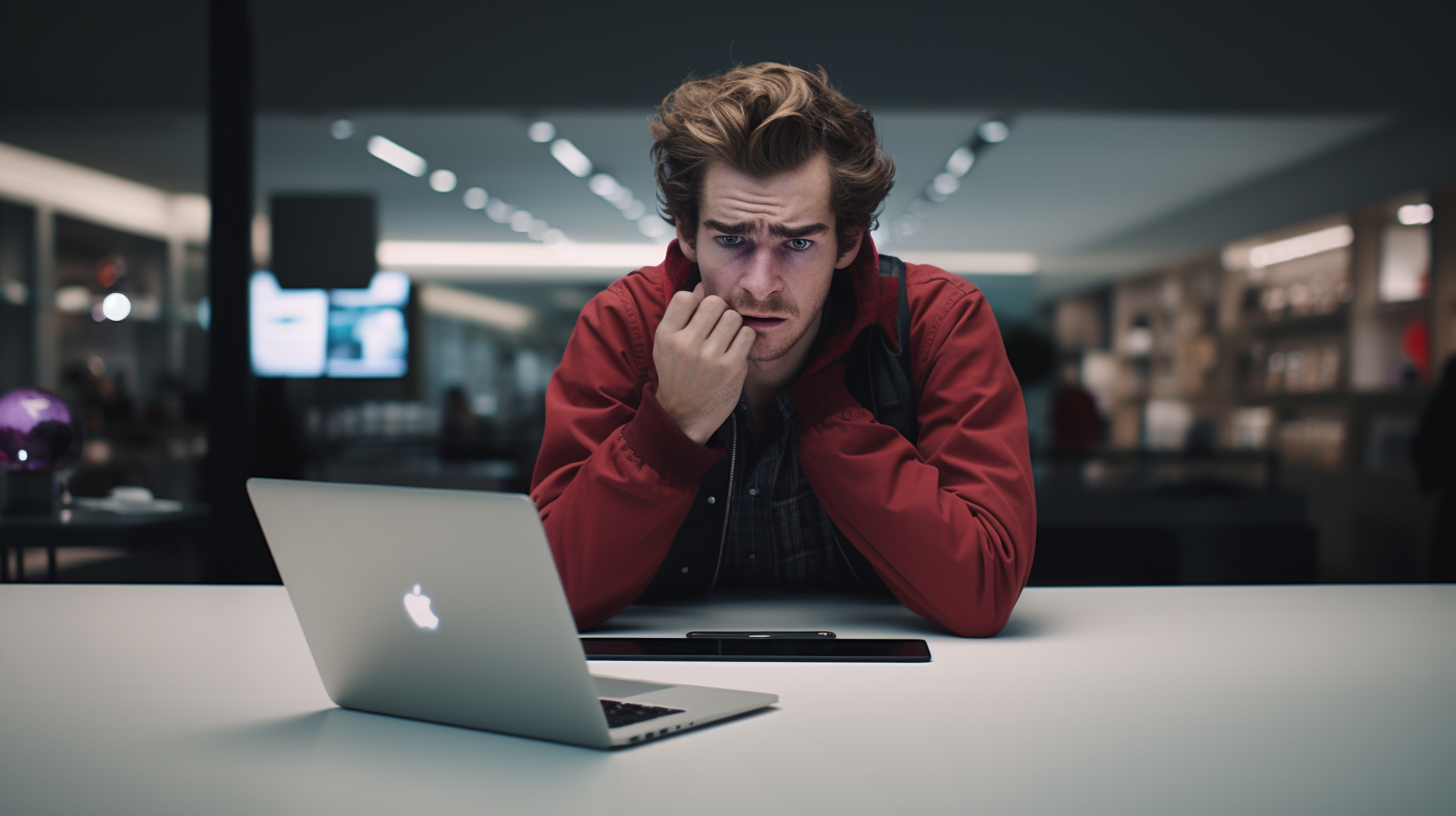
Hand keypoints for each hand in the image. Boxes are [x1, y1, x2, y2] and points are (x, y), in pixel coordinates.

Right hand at [653, 283, 755, 443]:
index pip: (686, 296)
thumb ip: (681, 317)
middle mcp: (686, 344)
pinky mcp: (731, 368)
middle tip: (716, 326)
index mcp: (666, 335)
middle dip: (719, 311)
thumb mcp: (666, 345)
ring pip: (733, 316)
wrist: (684, 416)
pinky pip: (747, 334)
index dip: (697, 301)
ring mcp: (710, 357)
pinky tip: (735, 349)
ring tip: (725, 339)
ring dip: (733, 325)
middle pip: (714, 302)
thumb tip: (702, 287)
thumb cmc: (677, 375)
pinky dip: (744, 339)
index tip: (700, 315)